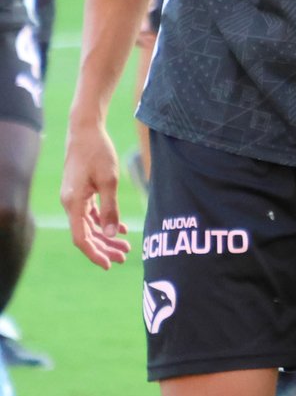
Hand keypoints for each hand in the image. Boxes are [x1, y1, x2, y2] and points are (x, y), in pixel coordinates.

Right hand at [61, 120, 129, 268]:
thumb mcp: (109, 181)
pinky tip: (119, 230)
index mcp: (73, 203)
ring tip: (125, 247)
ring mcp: (75, 198)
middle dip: (104, 247)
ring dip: (106, 237)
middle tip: (124, 256)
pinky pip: (91, 214)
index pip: (81, 238)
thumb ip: (110, 209)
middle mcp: (70, 204)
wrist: (86, 130)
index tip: (108, 265)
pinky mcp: (81, 192)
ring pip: (89, 225)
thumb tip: (111, 235)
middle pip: (86, 234)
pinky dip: (104, 223)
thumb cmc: (98, 152)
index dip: (94, 253)